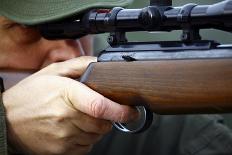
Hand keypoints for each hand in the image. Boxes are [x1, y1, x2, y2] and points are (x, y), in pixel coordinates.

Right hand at [3, 56, 136, 154]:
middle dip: (109, 117)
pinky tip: (75, 127)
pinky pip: (88, 146)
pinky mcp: (62, 151)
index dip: (121, 111)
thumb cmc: (29, 96)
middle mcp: (66, 119)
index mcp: (66, 95)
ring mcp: (64, 138)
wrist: (7, 121)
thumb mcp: (52, 72)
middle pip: (104, 123)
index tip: (132, 110)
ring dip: (98, 126)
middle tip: (98, 108)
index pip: (100, 106)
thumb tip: (101, 63)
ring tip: (82, 116)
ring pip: (97, 135)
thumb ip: (79, 65)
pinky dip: (88, 137)